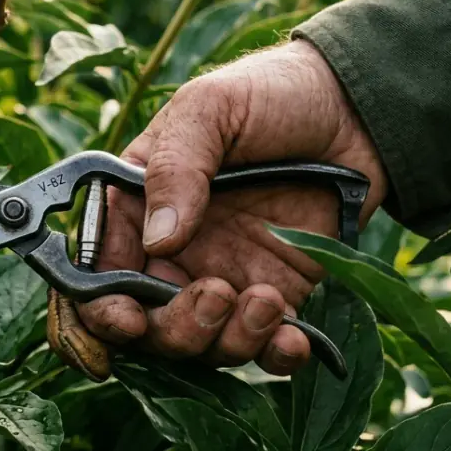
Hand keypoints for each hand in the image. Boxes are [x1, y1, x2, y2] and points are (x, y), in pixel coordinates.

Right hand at [78, 40, 388, 375]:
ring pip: (201, 346)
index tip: (127, 321)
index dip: (98, 311)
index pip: (95, 275)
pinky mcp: (275, 297)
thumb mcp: (211, 108)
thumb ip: (176, 167)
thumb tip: (160, 239)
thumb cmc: (270, 93)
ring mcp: (222, 278)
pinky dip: (272, 356)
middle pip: (145, 325)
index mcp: (136, 208)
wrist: (356, 106)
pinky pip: (262, 350)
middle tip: (215, 295)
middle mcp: (170, 254)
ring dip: (226, 339)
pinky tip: (294, 339)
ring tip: (265, 299)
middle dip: (173, 329)